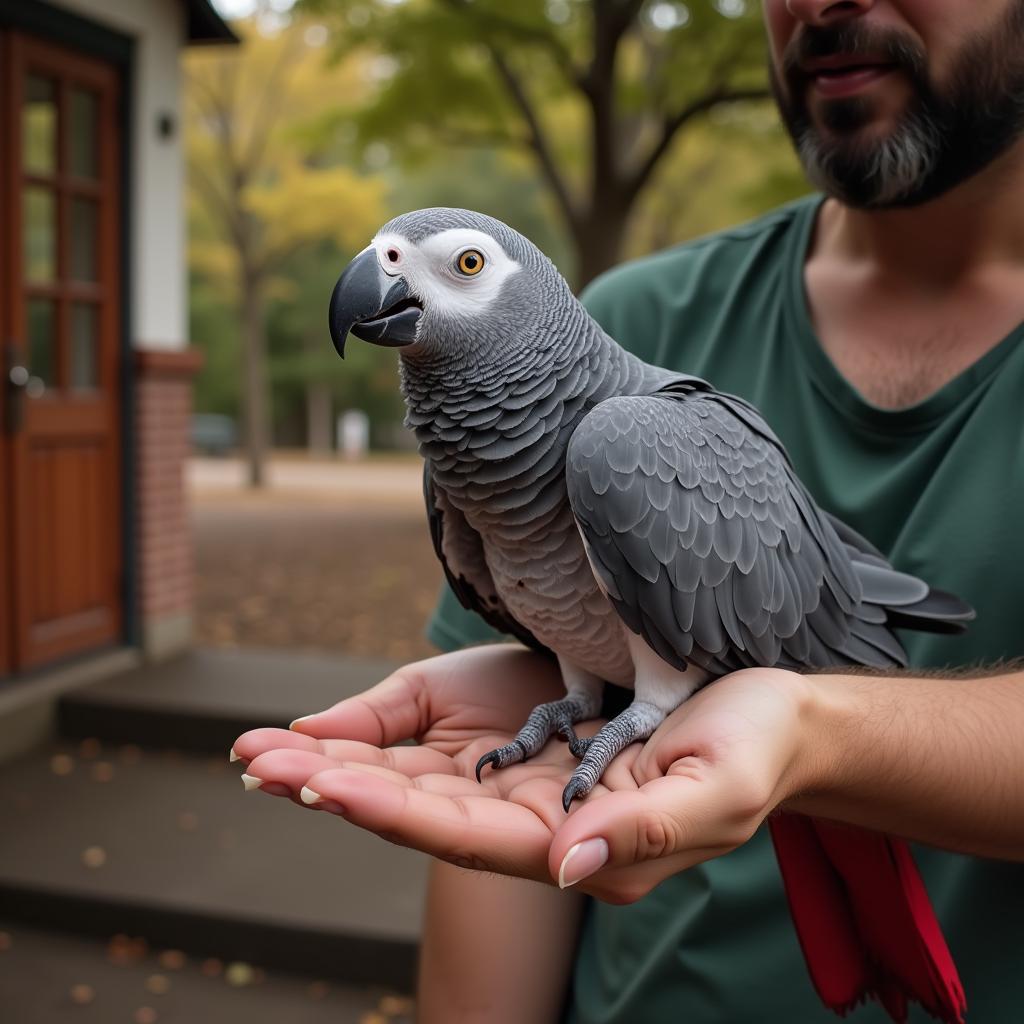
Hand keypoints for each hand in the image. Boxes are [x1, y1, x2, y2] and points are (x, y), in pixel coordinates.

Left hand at [233, 648, 816, 900]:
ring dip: (352, 764)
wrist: (770, 718)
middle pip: (426, 813)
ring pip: (426, 786)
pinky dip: (392, 745)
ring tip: (272, 747)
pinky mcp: (536, 756)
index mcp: (580, 847)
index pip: (464, 834)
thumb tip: (564, 863)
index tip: (316, 784)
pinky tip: (342, 735)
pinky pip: (450, 758)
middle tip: (259, 761)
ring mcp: (535, 791)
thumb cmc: (753, 753)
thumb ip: (644, 829)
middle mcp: (544, 827)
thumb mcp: (715, 791)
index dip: (390, 811)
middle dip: (342, 786)